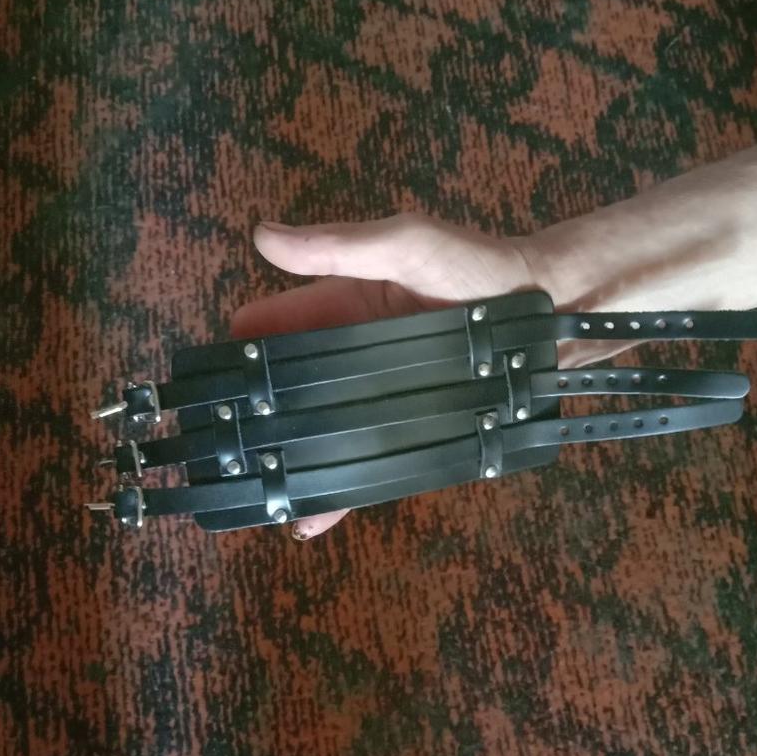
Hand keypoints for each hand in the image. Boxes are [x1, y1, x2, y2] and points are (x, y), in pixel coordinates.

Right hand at [231, 213, 536, 539]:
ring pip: (324, 434)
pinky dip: (338, 489)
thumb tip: (263, 237)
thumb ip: (340, 246)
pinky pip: (366, 462)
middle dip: (258, 419)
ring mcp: (381, 397)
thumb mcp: (406, 244)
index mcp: (342, 306)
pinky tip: (310, 518)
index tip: (209, 383)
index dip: (242, 352)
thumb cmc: (477, 268)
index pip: (276, 330)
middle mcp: (354, 357)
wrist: (548, 315)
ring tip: (254, 495)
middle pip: (293, 392)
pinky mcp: (409, 430)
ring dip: (290, 463)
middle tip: (219, 451)